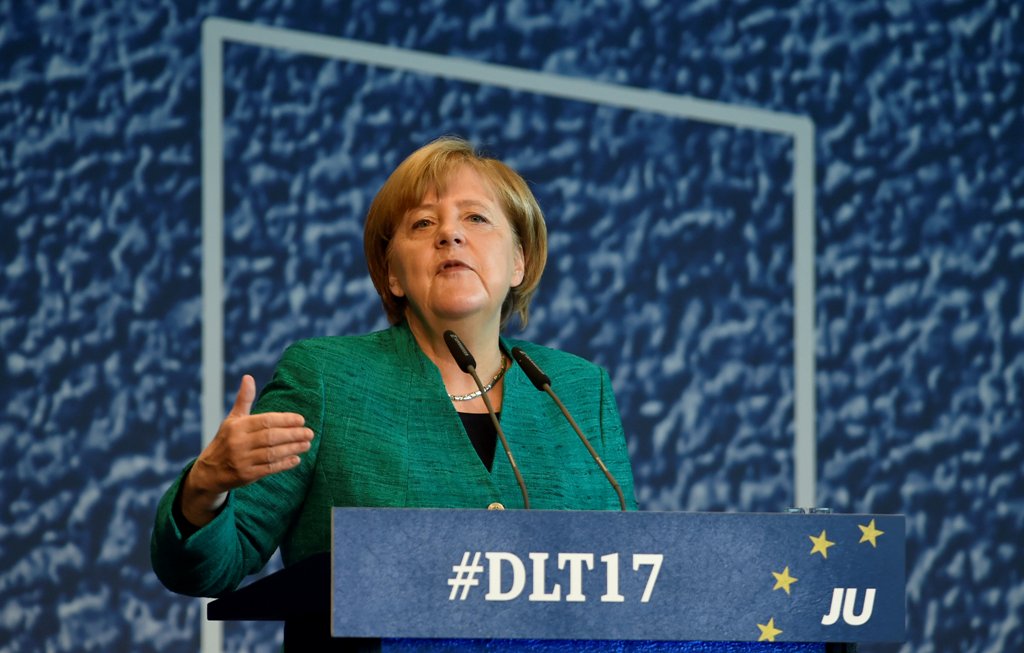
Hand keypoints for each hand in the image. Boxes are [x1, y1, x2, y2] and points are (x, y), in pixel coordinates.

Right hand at [180, 375, 313, 526]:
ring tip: (307, 445)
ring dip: (292, 449)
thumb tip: (248, 377)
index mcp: (237, 427)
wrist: (209, 471)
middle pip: (271, 437)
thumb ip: (244, 400)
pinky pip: (268, 469)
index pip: (265, 421)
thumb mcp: (232, 419)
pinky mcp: (246, 475)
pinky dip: (284, 464)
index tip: (301, 420)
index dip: (285, 420)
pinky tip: (296, 459)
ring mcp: (242, 460)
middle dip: (293, 435)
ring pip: (272, 454)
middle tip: (310, 433)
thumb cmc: (226, 440)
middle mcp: (238, 443)